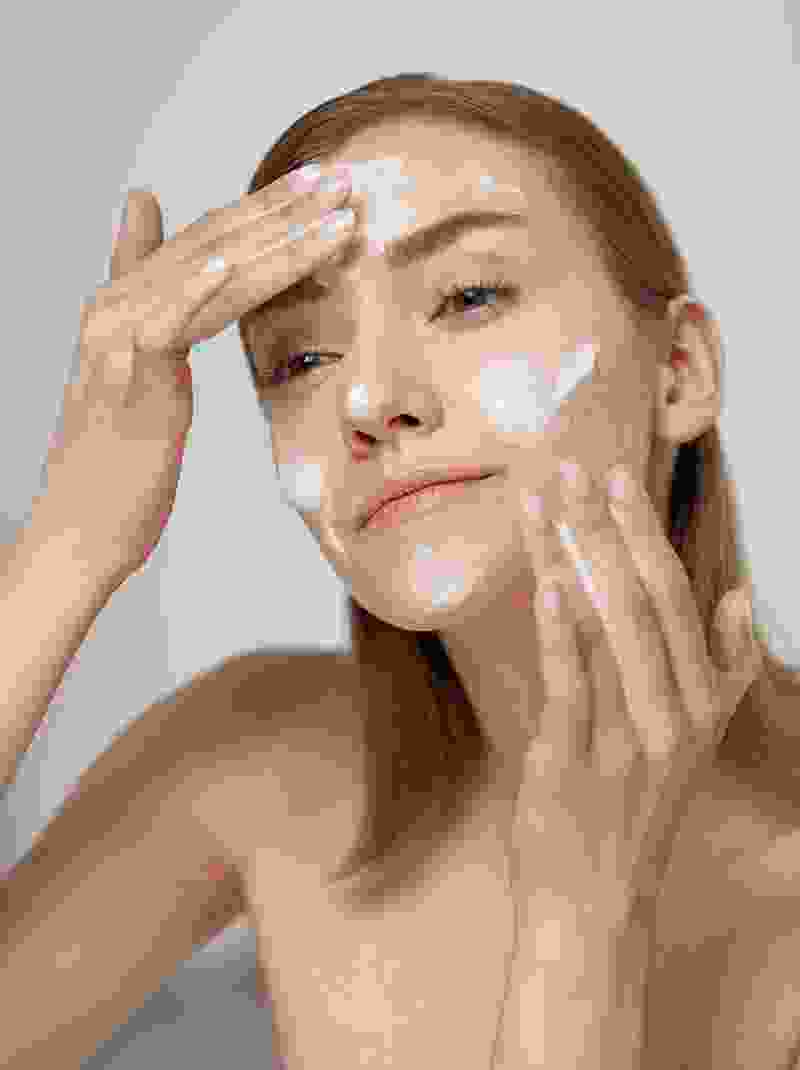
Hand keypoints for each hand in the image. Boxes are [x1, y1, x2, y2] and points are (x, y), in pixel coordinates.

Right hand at [38, 167, 354, 589]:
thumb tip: (148, 219)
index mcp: (127, 303)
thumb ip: (153, 297)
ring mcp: (117, 338)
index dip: (264, 209)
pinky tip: (236, 260)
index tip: (318, 185)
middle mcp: (118, 306)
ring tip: (331, 212)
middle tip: (342, 179)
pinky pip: (166, 324)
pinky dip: (199, 289)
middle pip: (213, 243)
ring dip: (276, 241)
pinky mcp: (126, 377)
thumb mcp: (140, 370)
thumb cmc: (117, 457)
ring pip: (207, 275)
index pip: (206, 241)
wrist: (81, 525)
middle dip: (284, 210)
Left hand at [510, 458, 761, 929]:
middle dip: (606, 528)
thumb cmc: (634, 804)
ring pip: (603, 627)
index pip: (676, 597)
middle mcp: (674, 714)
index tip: (617, 481)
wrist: (595, 899)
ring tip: (546, 501)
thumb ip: (722, 667)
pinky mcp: (575, 759)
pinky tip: (547, 582)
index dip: (645, 535)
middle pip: (642, 600)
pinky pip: (571, 681)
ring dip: (571, 557)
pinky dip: (559, 629)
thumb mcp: (692, 737)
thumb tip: (737, 593)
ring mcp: (626, 738)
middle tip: (575, 468)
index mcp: (702, 700)